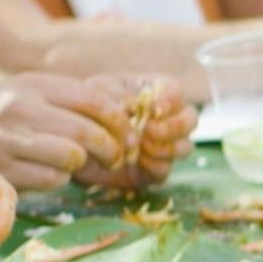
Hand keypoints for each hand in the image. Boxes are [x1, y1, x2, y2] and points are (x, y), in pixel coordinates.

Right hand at [0, 73, 128, 189]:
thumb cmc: (1, 114)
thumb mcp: (29, 91)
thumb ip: (70, 98)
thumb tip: (128, 111)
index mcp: (33, 83)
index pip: (93, 99)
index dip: (119, 121)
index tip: (130, 136)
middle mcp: (19, 107)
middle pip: (87, 132)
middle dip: (111, 149)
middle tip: (116, 158)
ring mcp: (8, 138)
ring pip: (72, 157)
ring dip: (82, 165)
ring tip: (79, 164)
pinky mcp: (1, 168)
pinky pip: (52, 178)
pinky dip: (59, 178)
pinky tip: (50, 171)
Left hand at [74, 75, 192, 190]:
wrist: (72, 141)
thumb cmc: (87, 108)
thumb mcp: (97, 92)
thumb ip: (117, 95)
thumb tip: (137, 107)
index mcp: (154, 93)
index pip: (176, 91)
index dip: (170, 101)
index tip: (154, 110)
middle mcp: (165, 118)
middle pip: (191, 119)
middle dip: (174, 126)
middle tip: (149, 130)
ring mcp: (163, 145)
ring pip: (185, 146)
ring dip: (166, 147)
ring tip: (141, 146)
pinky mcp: (154, 169)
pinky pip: (166, 169)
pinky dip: (154, 165)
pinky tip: (137, 160)